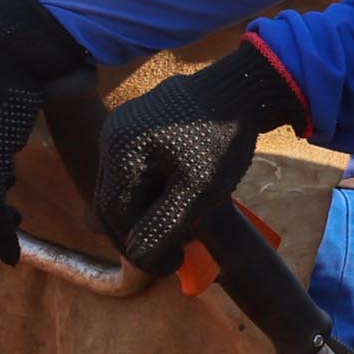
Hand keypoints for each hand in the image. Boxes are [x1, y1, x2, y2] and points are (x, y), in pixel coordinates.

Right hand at [84, 44, 305, 276]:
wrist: (243, 87)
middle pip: (112, 202)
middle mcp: (110, 137)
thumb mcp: (199, 189)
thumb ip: (164, 224)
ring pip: (122, 186)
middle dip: (140, 233)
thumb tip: (135, 258)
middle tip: (174, 255)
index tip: (172, 266)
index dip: (139, 248)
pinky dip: (149, 191)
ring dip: (144, 213)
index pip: (115, 215)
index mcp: (119, 152)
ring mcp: (120, 128)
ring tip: (179, 229)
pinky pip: (132, 168)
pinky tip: (175, 199)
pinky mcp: (136, 124)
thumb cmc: (222, 139)